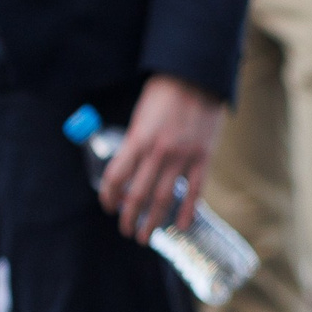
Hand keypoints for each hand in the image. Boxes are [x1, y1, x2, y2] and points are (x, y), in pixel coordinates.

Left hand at [98, 75, 224, 239]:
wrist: (199, 76)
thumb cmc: (165, 91)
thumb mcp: (140, 115)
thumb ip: (135, 142)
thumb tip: (130, 165)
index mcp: (137, 140)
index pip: (115, 178)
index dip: (109, 197)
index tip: (109, 206)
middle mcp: (158, 153)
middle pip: (138, 195)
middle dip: (129, 217)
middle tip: (127, 230)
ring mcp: (183, 156)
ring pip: (164, 198)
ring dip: (153, 220)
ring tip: (146, 236)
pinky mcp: (203, 156)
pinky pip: (195, 190)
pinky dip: (188, 210)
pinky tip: (181, 225)